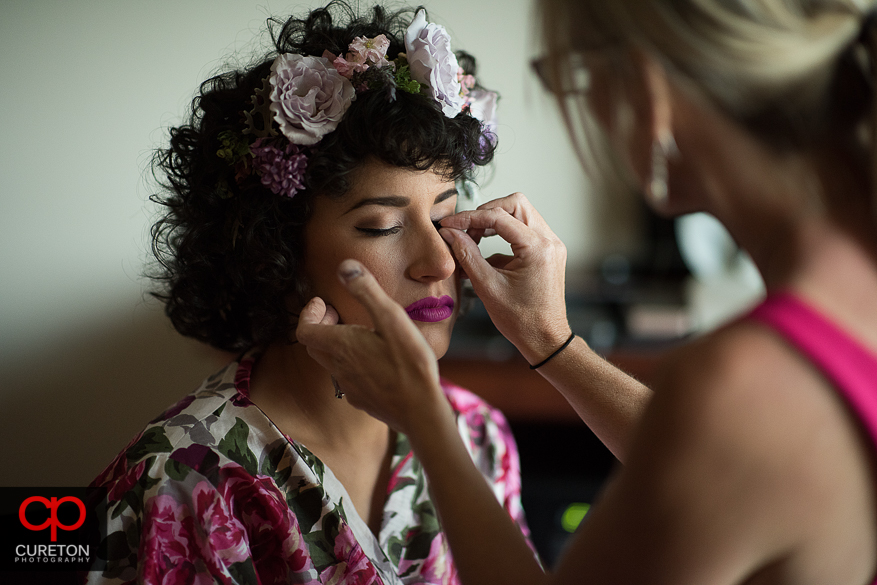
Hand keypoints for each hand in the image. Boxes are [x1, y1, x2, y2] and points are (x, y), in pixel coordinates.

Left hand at [295, 259, 451, 433]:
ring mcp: (349, 387)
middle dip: (320, 326)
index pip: (304, 330)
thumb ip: (367, 291)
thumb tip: (345, 266)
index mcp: (342, 346)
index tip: (323, 302)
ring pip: (330, 362)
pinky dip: (351, 363)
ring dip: (336, 344)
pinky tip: (374, 360)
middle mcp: (339, 367)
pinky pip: (347, 378)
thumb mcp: (392, 319)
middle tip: (337, 314)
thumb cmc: (410, 365)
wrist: (421, 412)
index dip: (308, 313)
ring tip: (358, 334)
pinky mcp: (362, 400)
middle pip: (314, 345)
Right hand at [440, 192, 570, 364]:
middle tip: (465, 229)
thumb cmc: (521, 320)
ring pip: (521, 214)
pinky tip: (486, 256)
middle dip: (486, 212)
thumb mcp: (487, 286)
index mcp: (537, 248)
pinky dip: (504, 236)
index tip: (449, 225)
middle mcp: (549, 241)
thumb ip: (467, 254)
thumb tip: (450, 233)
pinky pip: (524, 231)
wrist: (546, 340)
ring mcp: (551, 246)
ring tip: (474, 239)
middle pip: (515, 204)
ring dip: (495, 222)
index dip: (469, 217)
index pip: (499, 216)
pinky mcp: (548, 252)